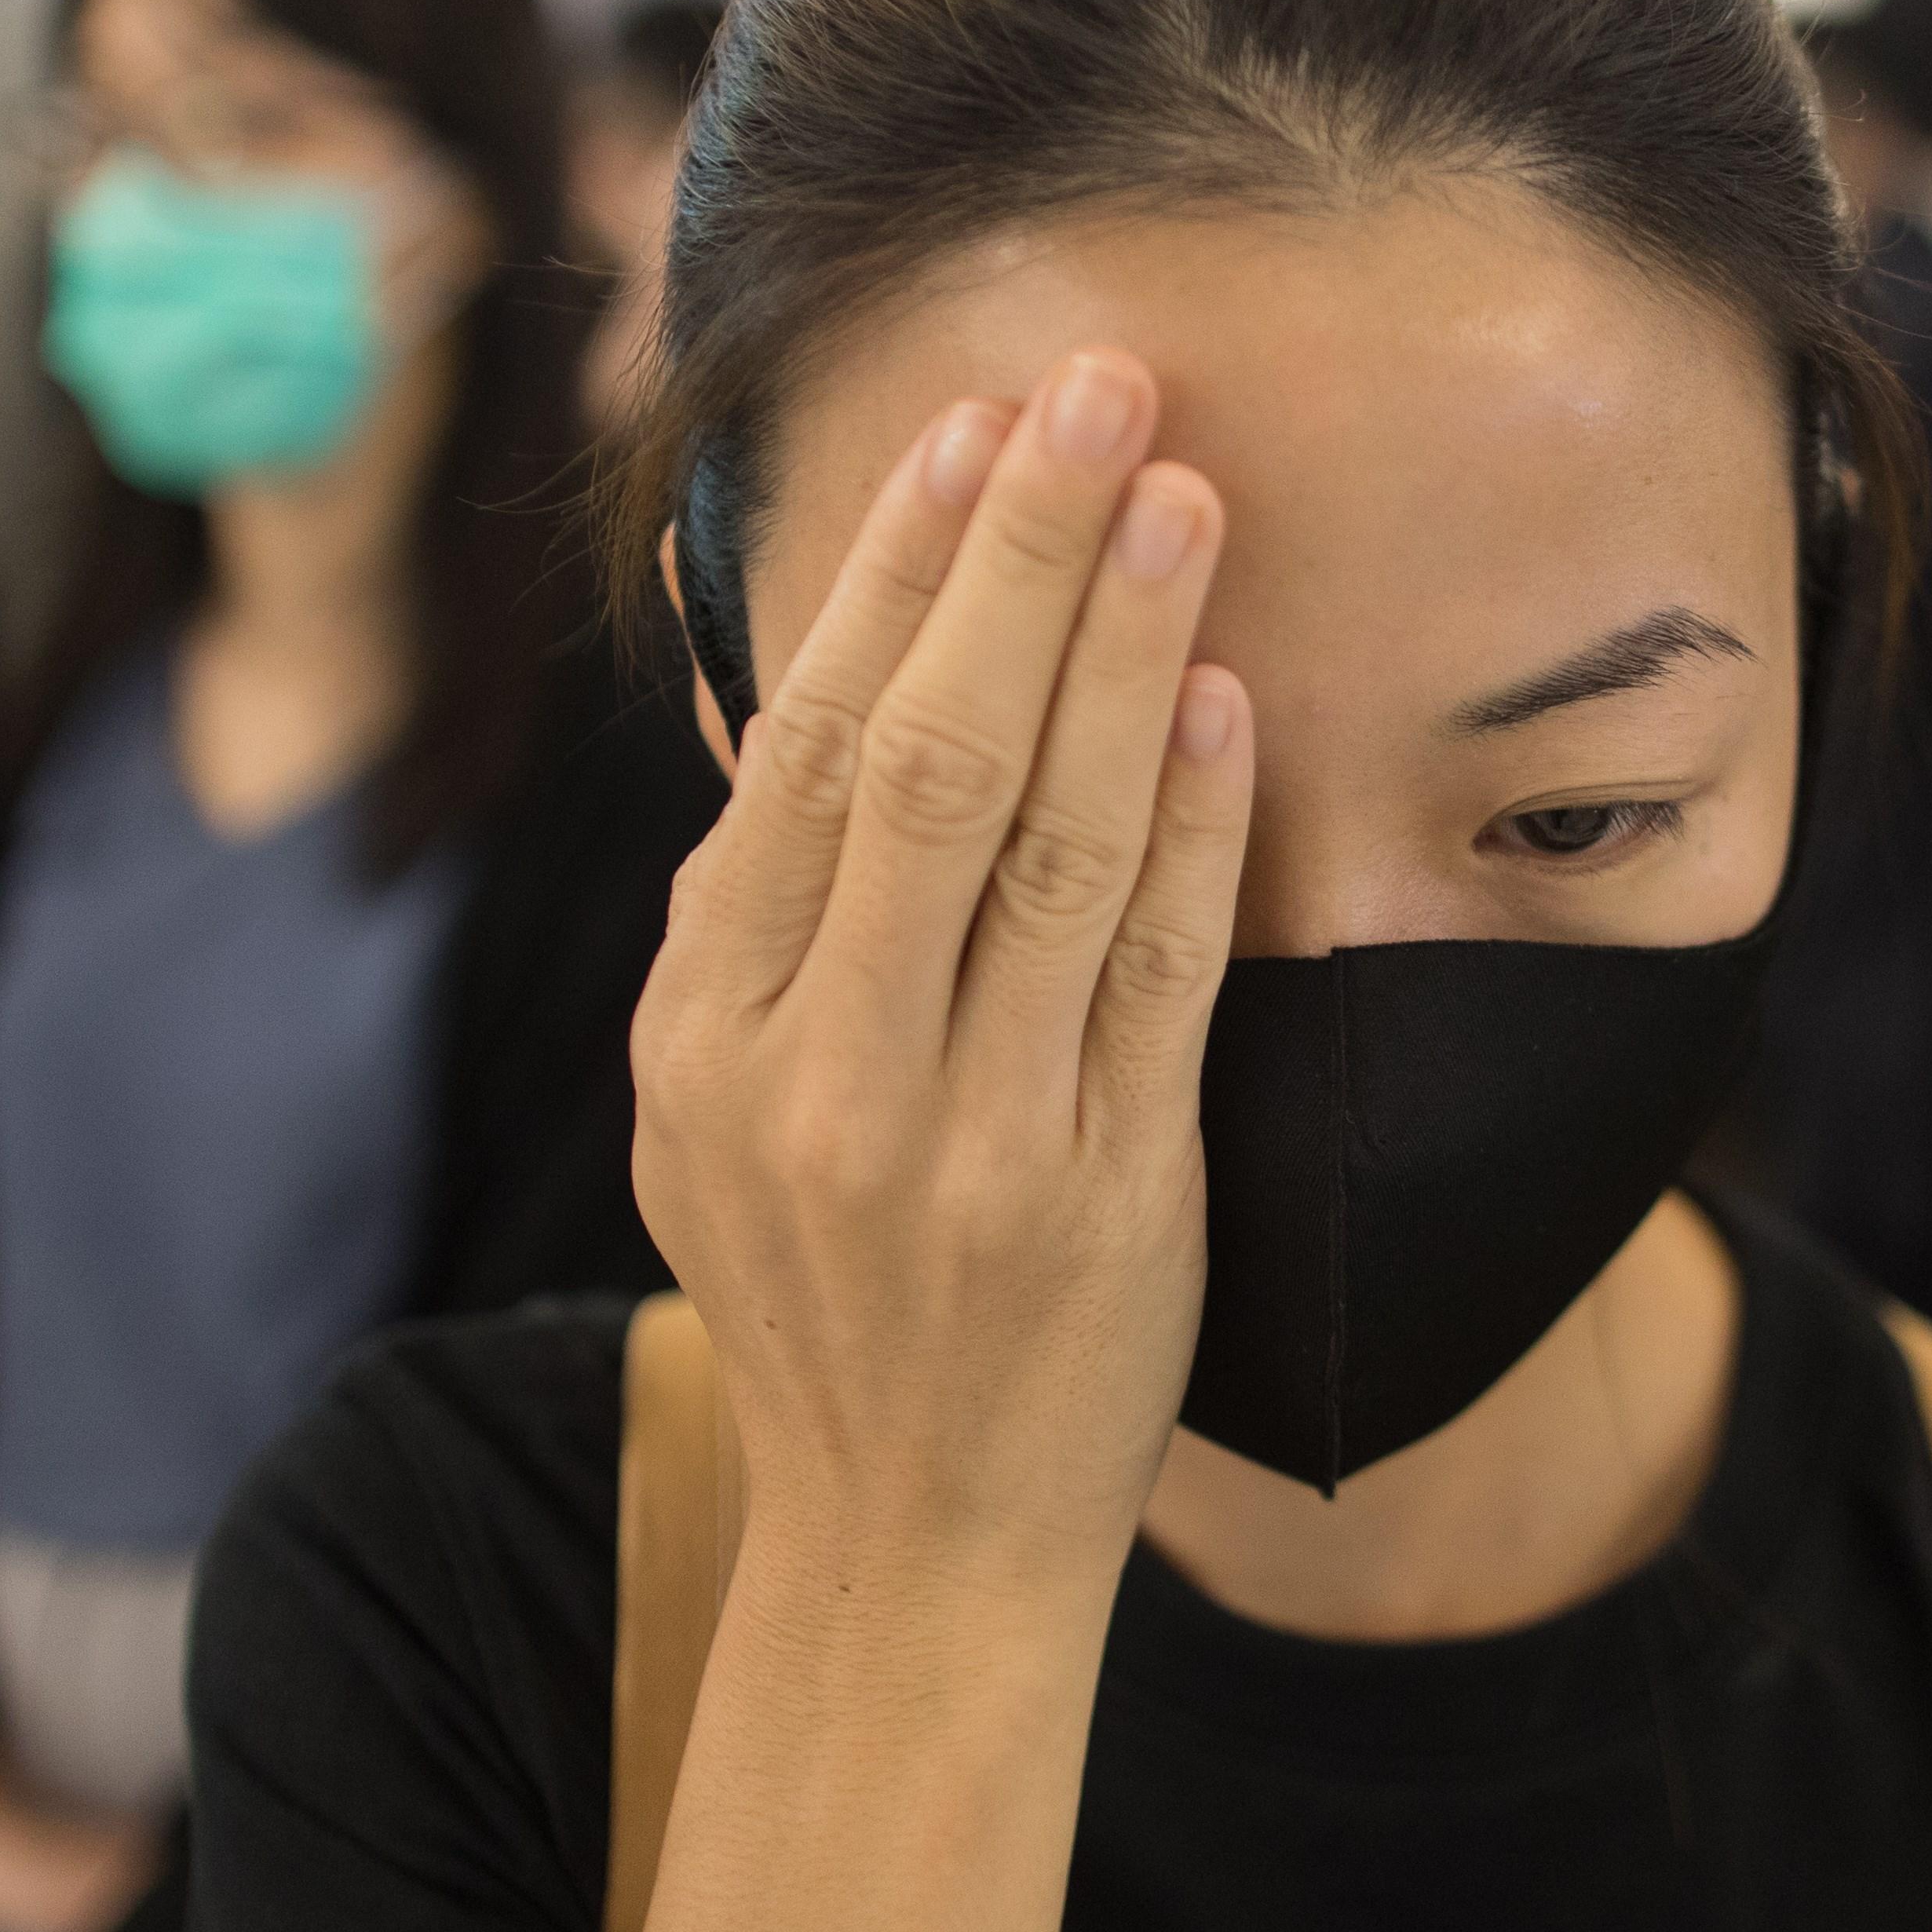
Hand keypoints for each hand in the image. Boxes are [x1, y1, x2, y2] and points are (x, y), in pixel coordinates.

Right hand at [632, 349, 1250, 1596]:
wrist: (908, 1543)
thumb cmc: (825, 1291)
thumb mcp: (712, 1114)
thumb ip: (751, 927)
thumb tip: (793, 700)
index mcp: (706, 1034)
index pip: (806, 755)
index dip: (893, 579)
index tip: (971, 433)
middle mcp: (821, 1076)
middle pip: (923, 761)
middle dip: (1016, 558)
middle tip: (1096, 388)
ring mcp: (968, 1141)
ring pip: (1047, 844)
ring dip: (1121, 651)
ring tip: (1182, 493)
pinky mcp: (1109, 1194)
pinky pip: (1157, 971)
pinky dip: (1192, 824)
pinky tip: (1225, 697)